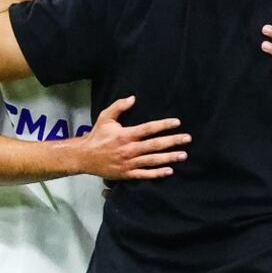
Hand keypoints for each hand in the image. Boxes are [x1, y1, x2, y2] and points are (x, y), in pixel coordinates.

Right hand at [74, 96, 189, 180]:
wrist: (84, 157)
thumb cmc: (97, 136)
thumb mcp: (105, 118)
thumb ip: (119, 106)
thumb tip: (133, 98)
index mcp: (125, 135)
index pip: (148, 129)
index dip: (164, 125)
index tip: (177, 123)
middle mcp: (129, 149)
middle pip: (155, 145)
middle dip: (173, 141)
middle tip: (187, 139)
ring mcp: (129, 163)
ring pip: (153, 160)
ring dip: (169, 158)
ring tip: (183, 155)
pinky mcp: (127, 174)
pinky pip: (145, 174)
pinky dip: (157, 173)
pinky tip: (169, 171)